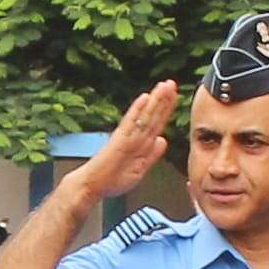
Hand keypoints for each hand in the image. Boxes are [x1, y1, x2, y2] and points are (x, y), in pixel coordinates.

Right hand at [82, 79, 177, 203]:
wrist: (92, 186)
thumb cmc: (111, 180)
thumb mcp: (139, 169)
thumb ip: (152, 155)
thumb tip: (162, 140)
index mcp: (141, 144)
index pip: (157, 123)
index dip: (166, 109)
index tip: (175, 96)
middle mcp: (135, 137)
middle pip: (152, 115)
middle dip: (163, 99)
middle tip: (171, 83)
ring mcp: (127, 137)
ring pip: (144, 116)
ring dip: (155, 100)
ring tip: (164, 86)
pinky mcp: (118, 140)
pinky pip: (130, 123)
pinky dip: (136, 110)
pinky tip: (144, 98)